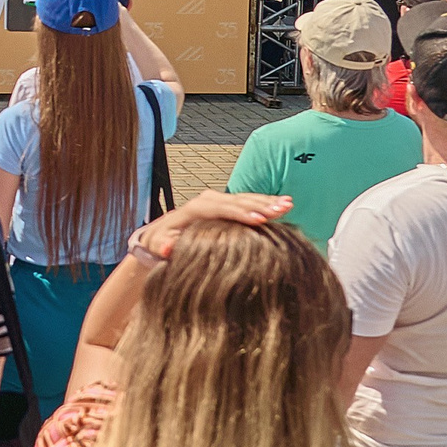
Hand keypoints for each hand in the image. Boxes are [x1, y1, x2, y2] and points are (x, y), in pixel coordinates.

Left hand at [131, 190, 290, 261]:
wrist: (163, 236)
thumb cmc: (161, 244)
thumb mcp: (158, 246)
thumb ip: (162, 246)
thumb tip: (166, 247)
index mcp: (194, 210)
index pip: (220, 209)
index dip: (240, 215)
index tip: (259, 221)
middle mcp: (208, 201)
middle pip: (237, 201)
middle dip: (260, 206)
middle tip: (281, 210)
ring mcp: (219, 201)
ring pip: (246, 199)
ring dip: (267, 202)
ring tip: (287, 205)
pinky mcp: (228, 206)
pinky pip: (249, 202)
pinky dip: (267, 202)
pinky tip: (285, 203)